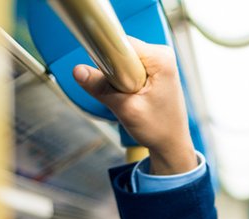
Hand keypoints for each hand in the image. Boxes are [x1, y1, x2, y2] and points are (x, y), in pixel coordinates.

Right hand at [72, 39, 196, 175]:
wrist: (171, 144)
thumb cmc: (159, 129)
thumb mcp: (126, 110)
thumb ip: (100, 88)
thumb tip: (78, 71)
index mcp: (161, 58)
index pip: (121, 43)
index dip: (107, 57)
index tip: (106, 76)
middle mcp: (161, 55)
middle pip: (120, 50)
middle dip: (113, 72)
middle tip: (123, 94)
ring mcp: (158, 61)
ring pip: (122, 60)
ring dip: (118, 79)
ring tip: (130, 97)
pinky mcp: (152, 70)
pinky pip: (127, 67)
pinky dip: (123, 82)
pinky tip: (132, 96)